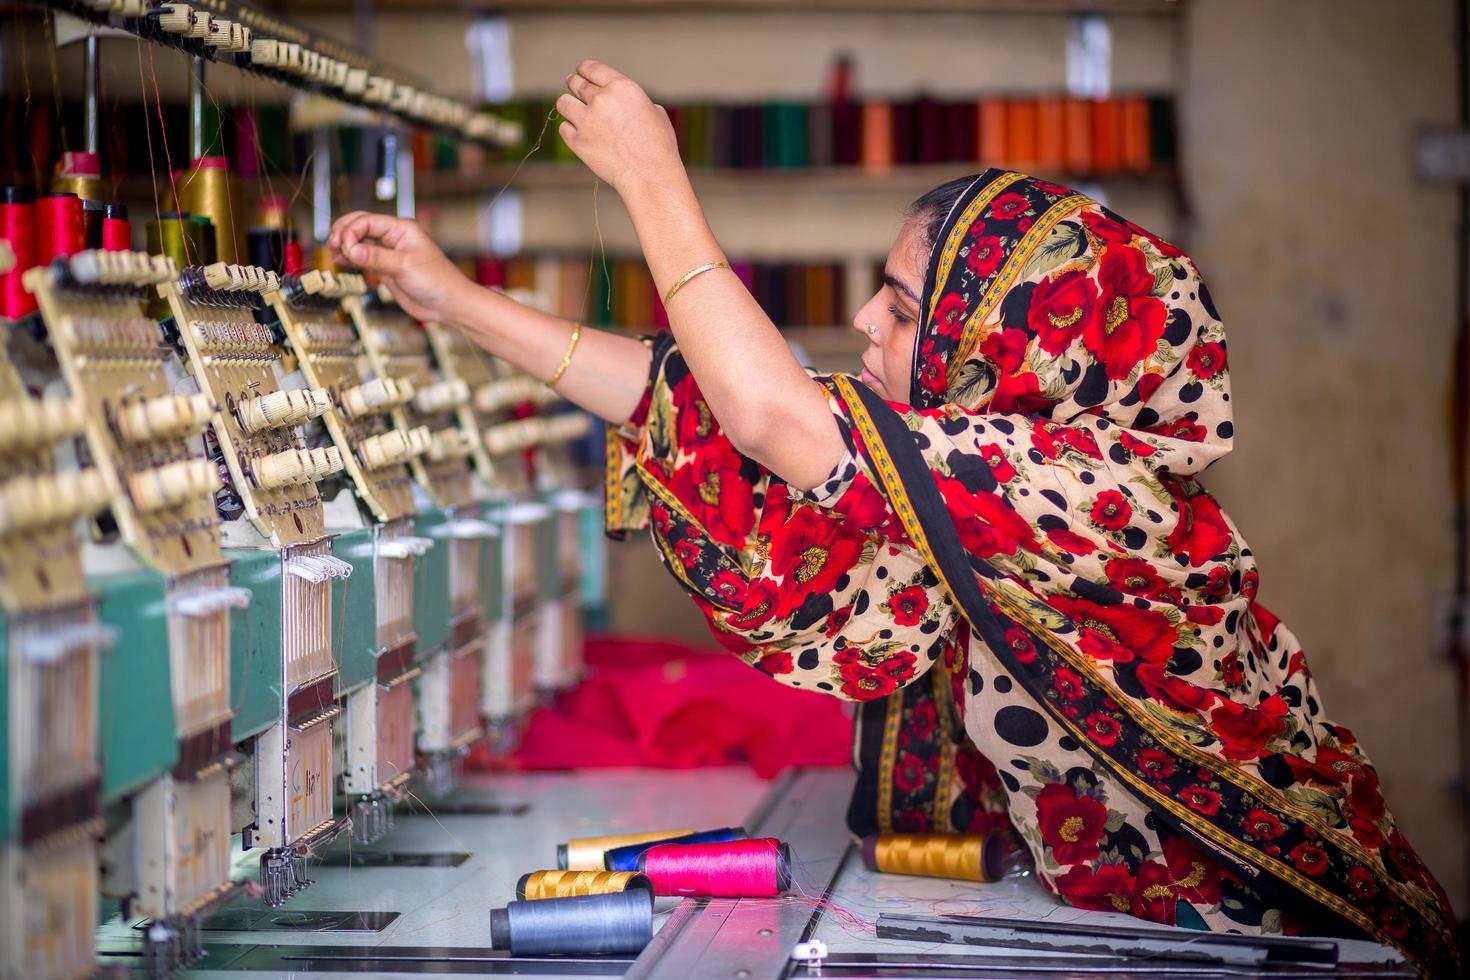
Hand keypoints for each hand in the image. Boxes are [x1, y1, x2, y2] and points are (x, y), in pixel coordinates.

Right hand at [326, 212, 468, 322]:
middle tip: (332, 245)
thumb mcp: (405, 266)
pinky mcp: (385, 268)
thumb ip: (376, 258)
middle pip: (360, 226)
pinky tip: (339, 261)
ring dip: (345, 245)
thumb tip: (351, 250)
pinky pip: (363, 258)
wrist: (447, 304)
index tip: (344, 247)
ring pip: (359, 242)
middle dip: (344, 233)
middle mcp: (394, 237)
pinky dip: (350, 258)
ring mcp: (388, 252)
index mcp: (401, 229)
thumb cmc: (436, 281)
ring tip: (333, 253)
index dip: (351, 231)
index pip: (367, 221)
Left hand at [557, 61, 683, 196]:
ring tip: (573, 110)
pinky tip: (578, 133)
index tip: (580, 72)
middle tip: (572, 86)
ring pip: (563, 103)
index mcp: (621, 87)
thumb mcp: (655, 112)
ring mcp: (587, 120)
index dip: (583, 69)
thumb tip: (625, 104)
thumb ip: (634, 101)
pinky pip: (564, 128)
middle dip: (573, 83)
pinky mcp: (578, 142)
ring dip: (568, 105)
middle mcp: (601, 99)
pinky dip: (570, 130)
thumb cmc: (659, 147)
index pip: (591, 68)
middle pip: (575, 83)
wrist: (650, 176)